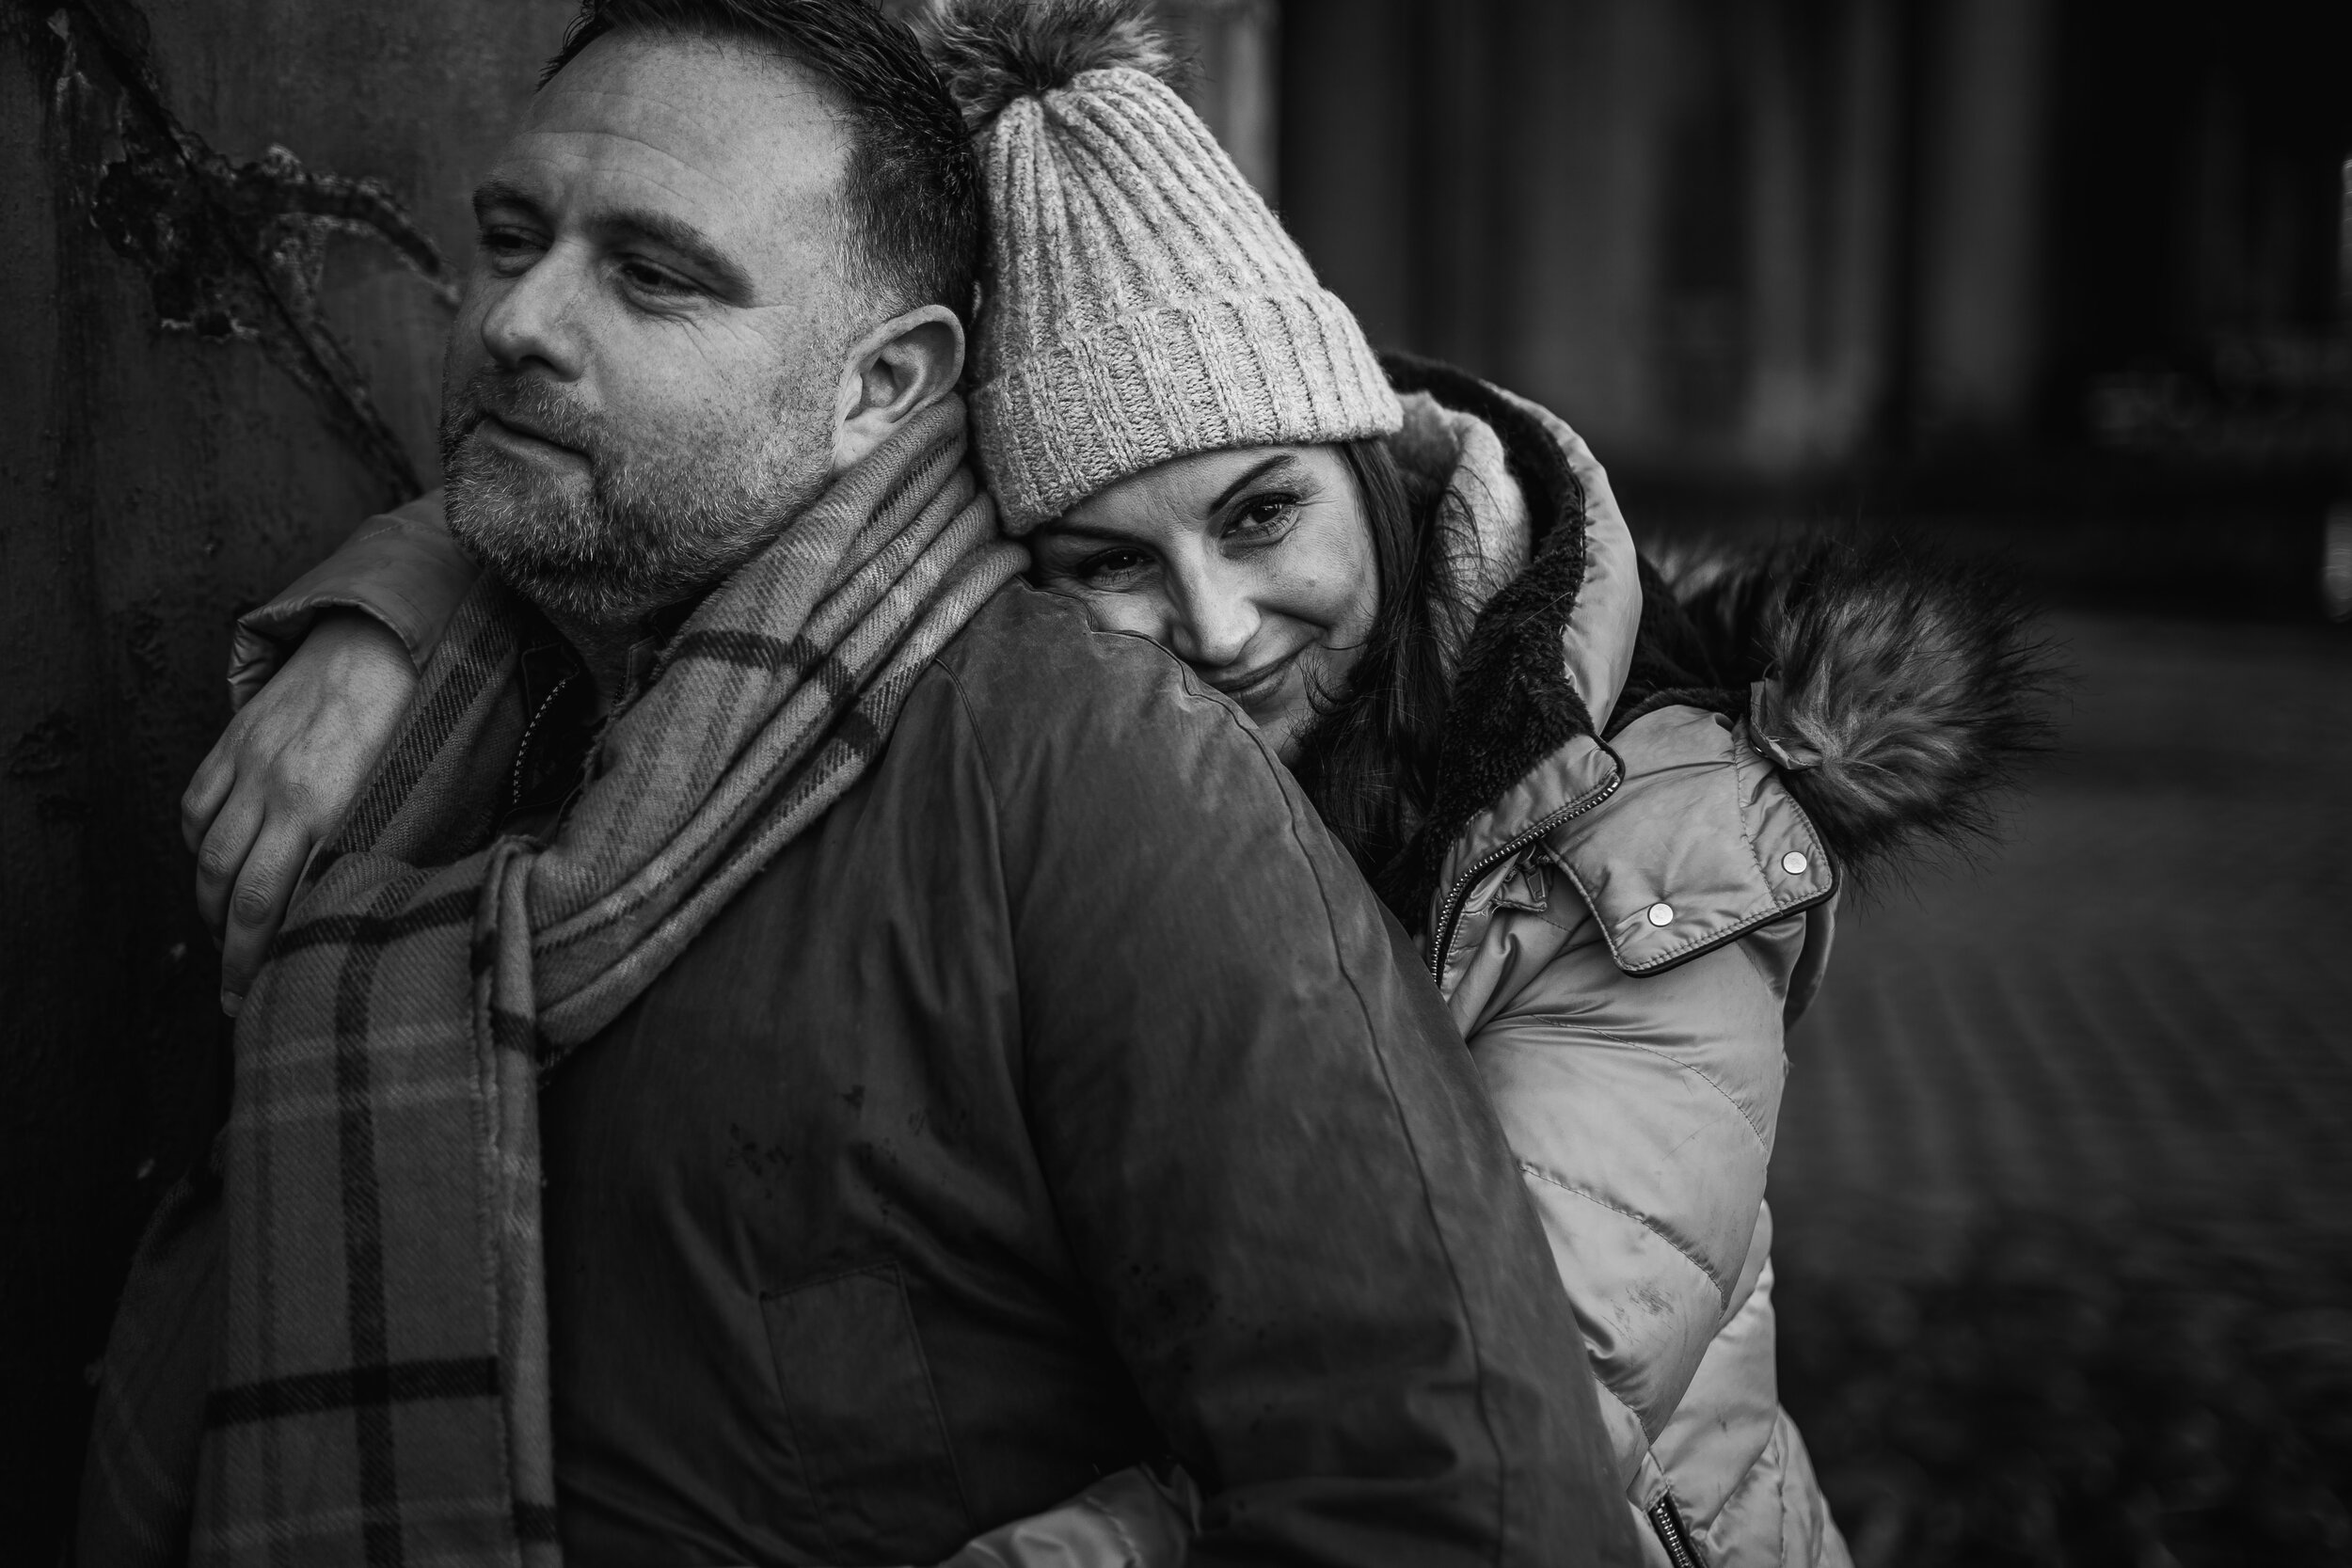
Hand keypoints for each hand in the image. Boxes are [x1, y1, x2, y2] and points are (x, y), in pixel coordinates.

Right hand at [182, 611, 417, 1014]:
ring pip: (208, 854)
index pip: (279, 904)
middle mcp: (279, 789)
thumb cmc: (418, 714)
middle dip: (231, 953)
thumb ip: (392, 845)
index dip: (262, 958)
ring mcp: (249, 764)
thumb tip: (386, 907)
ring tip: (226, 939)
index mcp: (331, 806)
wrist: (384, 634)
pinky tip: (213, 870)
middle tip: (235, 994)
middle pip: (236, 892)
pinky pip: (197, 806)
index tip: (259, 996)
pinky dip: (198, 846)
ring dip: (211, 906)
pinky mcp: (234, 740)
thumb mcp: (418, 789)